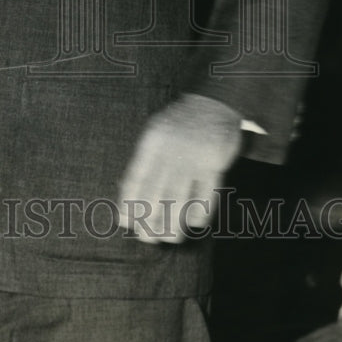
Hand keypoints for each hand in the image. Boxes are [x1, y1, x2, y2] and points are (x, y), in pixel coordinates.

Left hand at [117, 93, 241, 242]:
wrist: (213, 102)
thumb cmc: (179, 123)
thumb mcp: (156, 132)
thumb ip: (144, 161)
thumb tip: (128, 196)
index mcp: (152, 141)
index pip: (135, 179)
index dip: (129, 204)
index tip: (126, 222)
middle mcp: (171, 150)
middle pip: (156, 195)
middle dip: (149, 222)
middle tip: (147, 239)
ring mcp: (194, 158)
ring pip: (179, 202)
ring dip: (173, 225)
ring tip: (169, 238)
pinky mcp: (215, 164)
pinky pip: (206, 197)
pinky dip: (199, 215)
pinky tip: (193, 223)